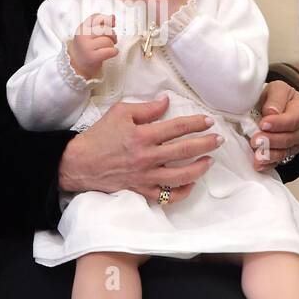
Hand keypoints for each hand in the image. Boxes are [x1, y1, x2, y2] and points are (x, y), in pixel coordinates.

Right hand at [57, 95, 221, 203]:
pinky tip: (190, 183)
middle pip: (184, 151)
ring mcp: (145, 176)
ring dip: (199, 168)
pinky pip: (166, 196)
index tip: (208, 121)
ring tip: (209, 161)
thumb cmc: (100, 135)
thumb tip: (166, 102)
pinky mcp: (141, 190)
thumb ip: (146, 108)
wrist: (80, 163)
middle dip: (206, 144)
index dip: (196, 123)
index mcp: (142, 135)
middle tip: (218, 139)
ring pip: (180, 176)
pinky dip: (181, 192)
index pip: (177, 128)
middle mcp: (147, 157)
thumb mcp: (120, 112)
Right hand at [68, 13, 118, 80]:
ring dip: (112, 45)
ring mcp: (86, 47)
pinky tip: (113, 52)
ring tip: (109, 48)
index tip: (113, 24)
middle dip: (113, 35)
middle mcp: (82, 36)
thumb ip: (101, 24)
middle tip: (113, 40)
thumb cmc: (86, 47)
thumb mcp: (89, 33)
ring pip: (108, 41)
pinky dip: (114, 51)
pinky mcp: (92, 57)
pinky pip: (109, 51)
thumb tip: (113, 17)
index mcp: (82, 28)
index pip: (96, 18)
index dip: (107, 20)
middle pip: (105, 30)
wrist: (77, 65)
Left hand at [248, 81, 298, 170]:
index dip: (279, 123)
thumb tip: (271, 112)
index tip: (263, 123)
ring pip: (286, 151)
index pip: (294, 118)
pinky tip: (259, 164)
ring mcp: (296, 143)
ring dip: (270, 154)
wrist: (272, 110)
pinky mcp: (287, 153)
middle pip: (291, 138)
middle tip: (255, 140)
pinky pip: (279, 161)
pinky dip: (268, 163)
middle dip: (272, 140)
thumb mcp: (275, 89)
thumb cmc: (274, 99)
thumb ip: (275, 98)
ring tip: (257, 156)